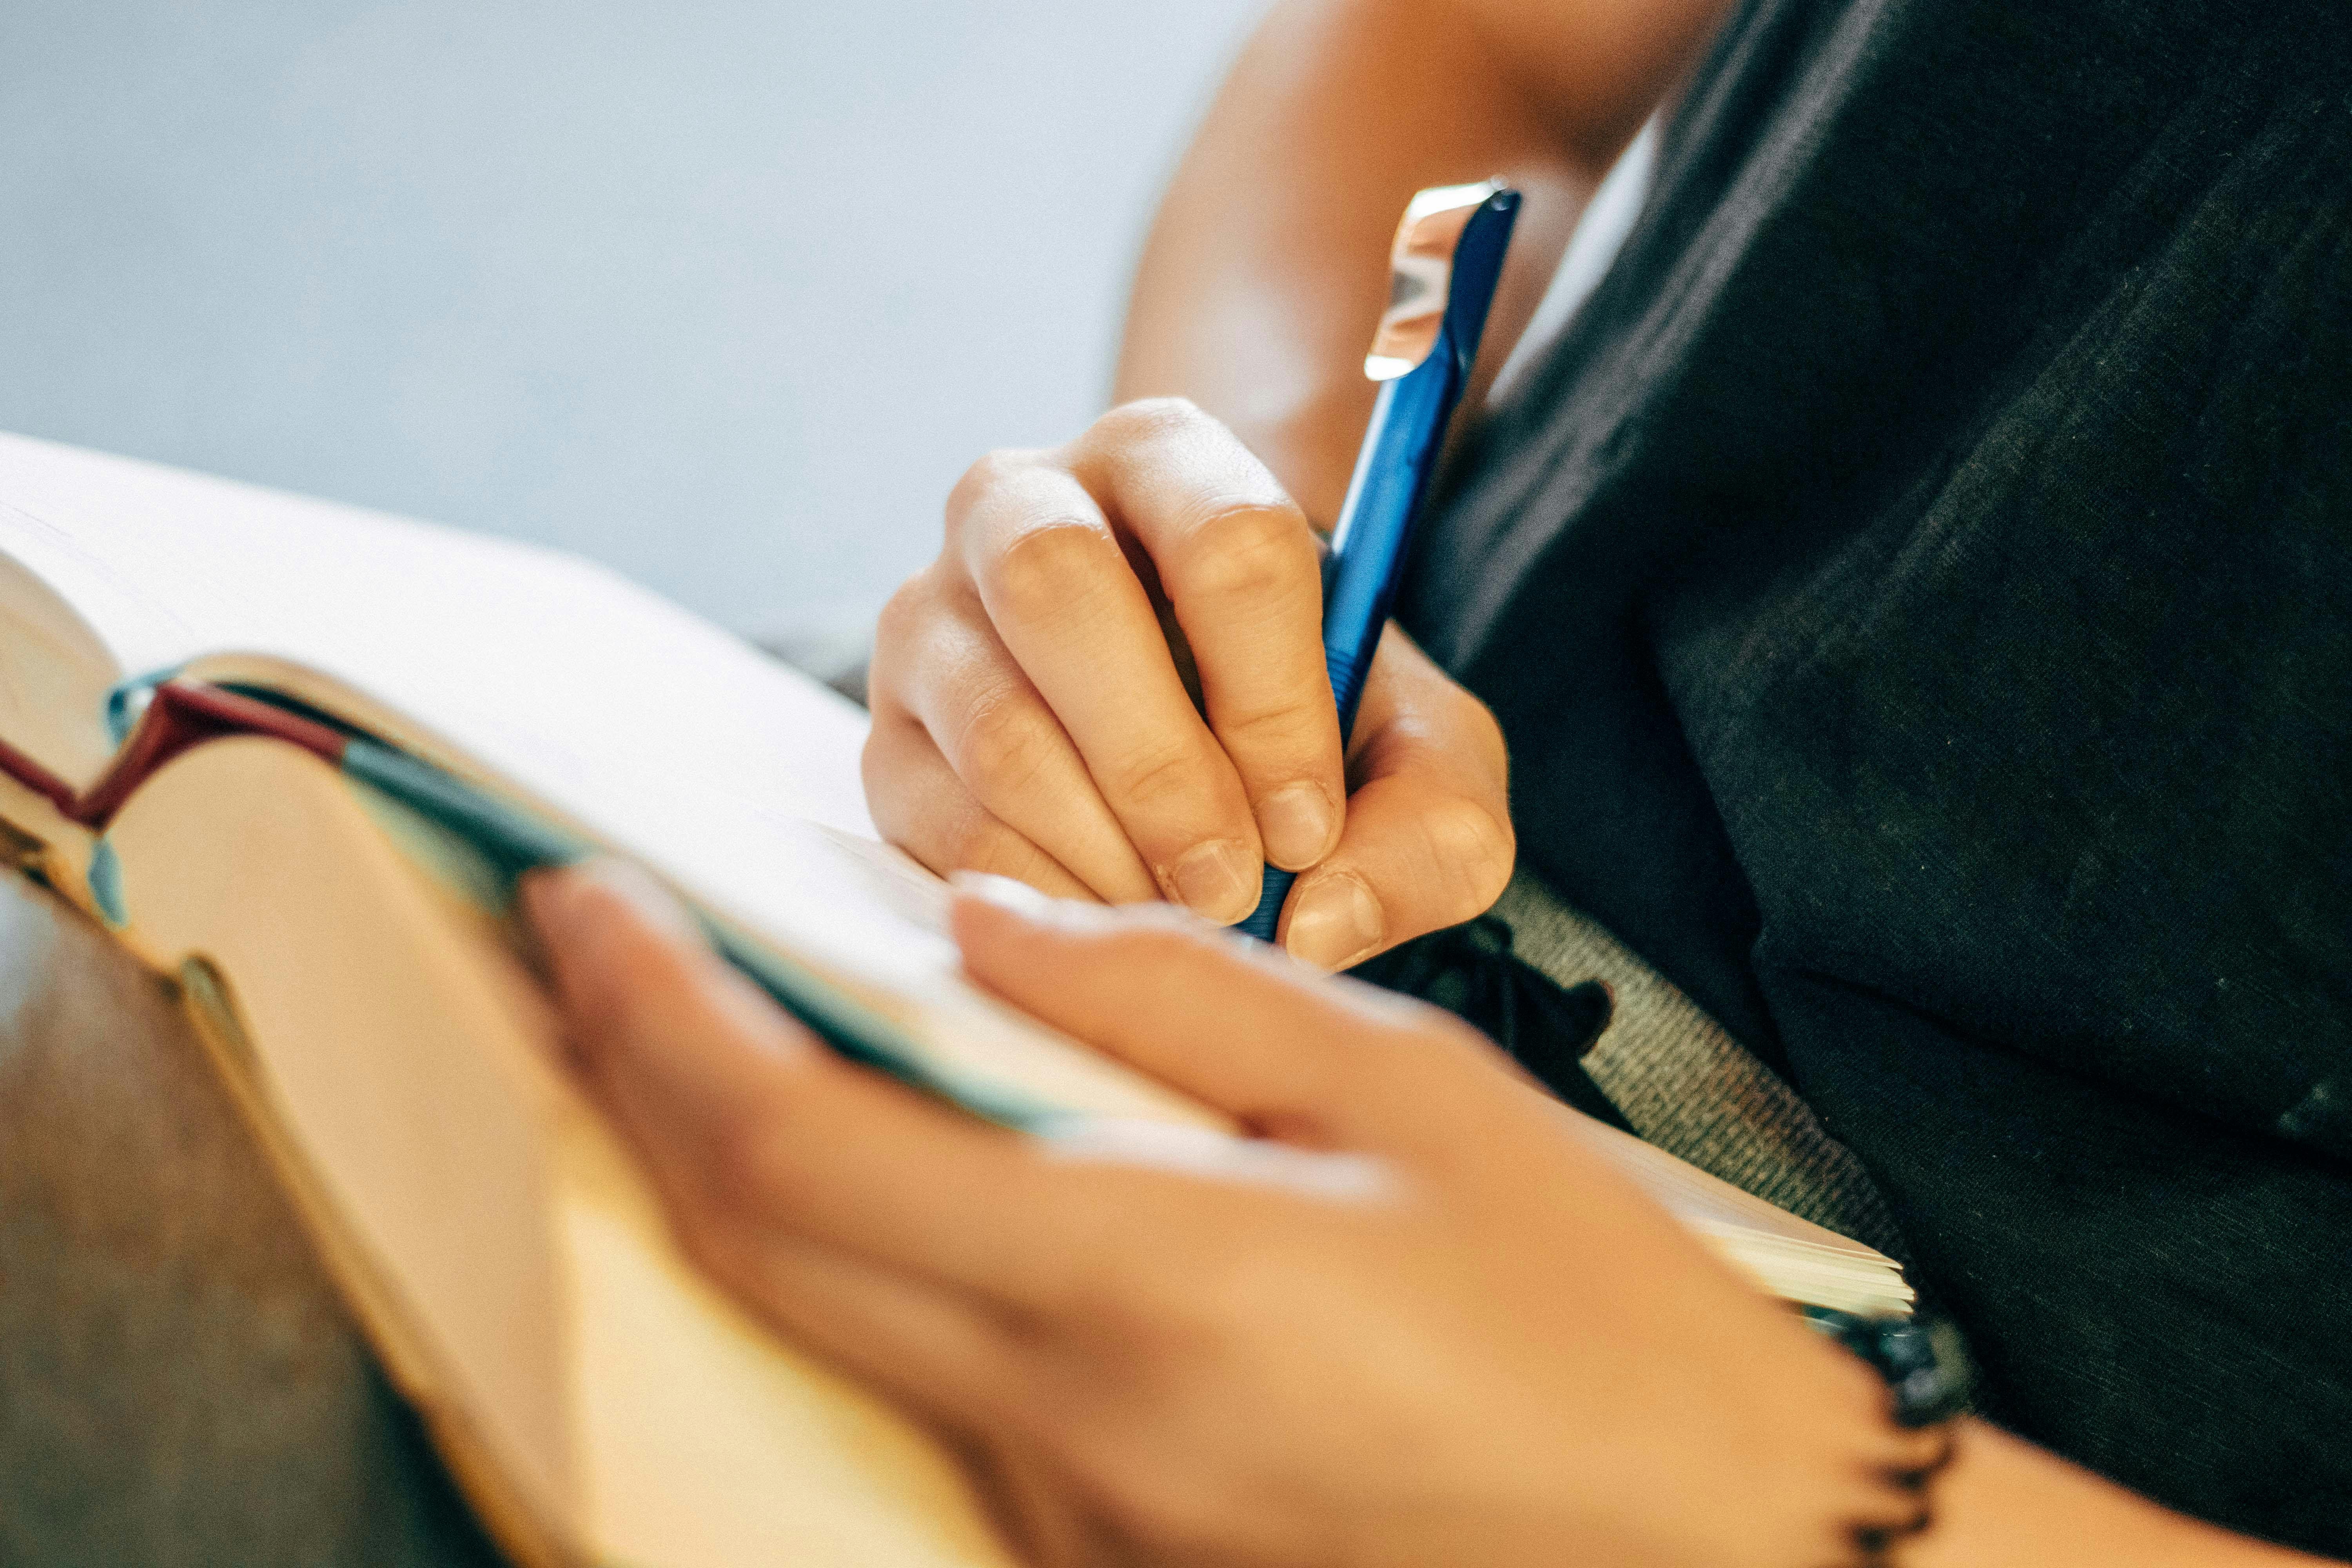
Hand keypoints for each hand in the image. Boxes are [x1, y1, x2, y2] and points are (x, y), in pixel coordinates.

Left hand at [525, 862, 1930, 1567]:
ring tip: (736, 1036)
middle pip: (764, 1249)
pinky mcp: (1107, 1556)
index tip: (582, 905)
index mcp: (1151, 1284)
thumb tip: (978, 931)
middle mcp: (1074, 1429)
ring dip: (756, 1176)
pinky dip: (876, 1263)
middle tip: (593, 951)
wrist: (1703, 1535)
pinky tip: (906, 1171)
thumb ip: (1174, 993)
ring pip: (836, 1325)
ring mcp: (1079, 1519)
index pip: (800, 1153)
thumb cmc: (1587, 1300)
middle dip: (641, 1086)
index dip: (658, 1024)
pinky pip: (937, 1391)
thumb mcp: (1407, 1086)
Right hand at [864, 398, 1513, 969]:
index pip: (1226, 541)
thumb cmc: (1312, 721)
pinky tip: (1109, 920)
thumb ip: (1434, 827)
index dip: (1275, 700)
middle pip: (1061, 587)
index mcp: (1169, 459)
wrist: (1193, 722)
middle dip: (1160, 766)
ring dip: (1102, 846)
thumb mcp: (1422, 758)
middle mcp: (1022, 500)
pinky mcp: (886, 733)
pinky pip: (942, 819)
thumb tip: (1320, 919)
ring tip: (1179, 910)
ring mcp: (932, 614)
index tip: (1309, 825)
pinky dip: (1039, 894)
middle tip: (1232, 884)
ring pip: (996, 722)